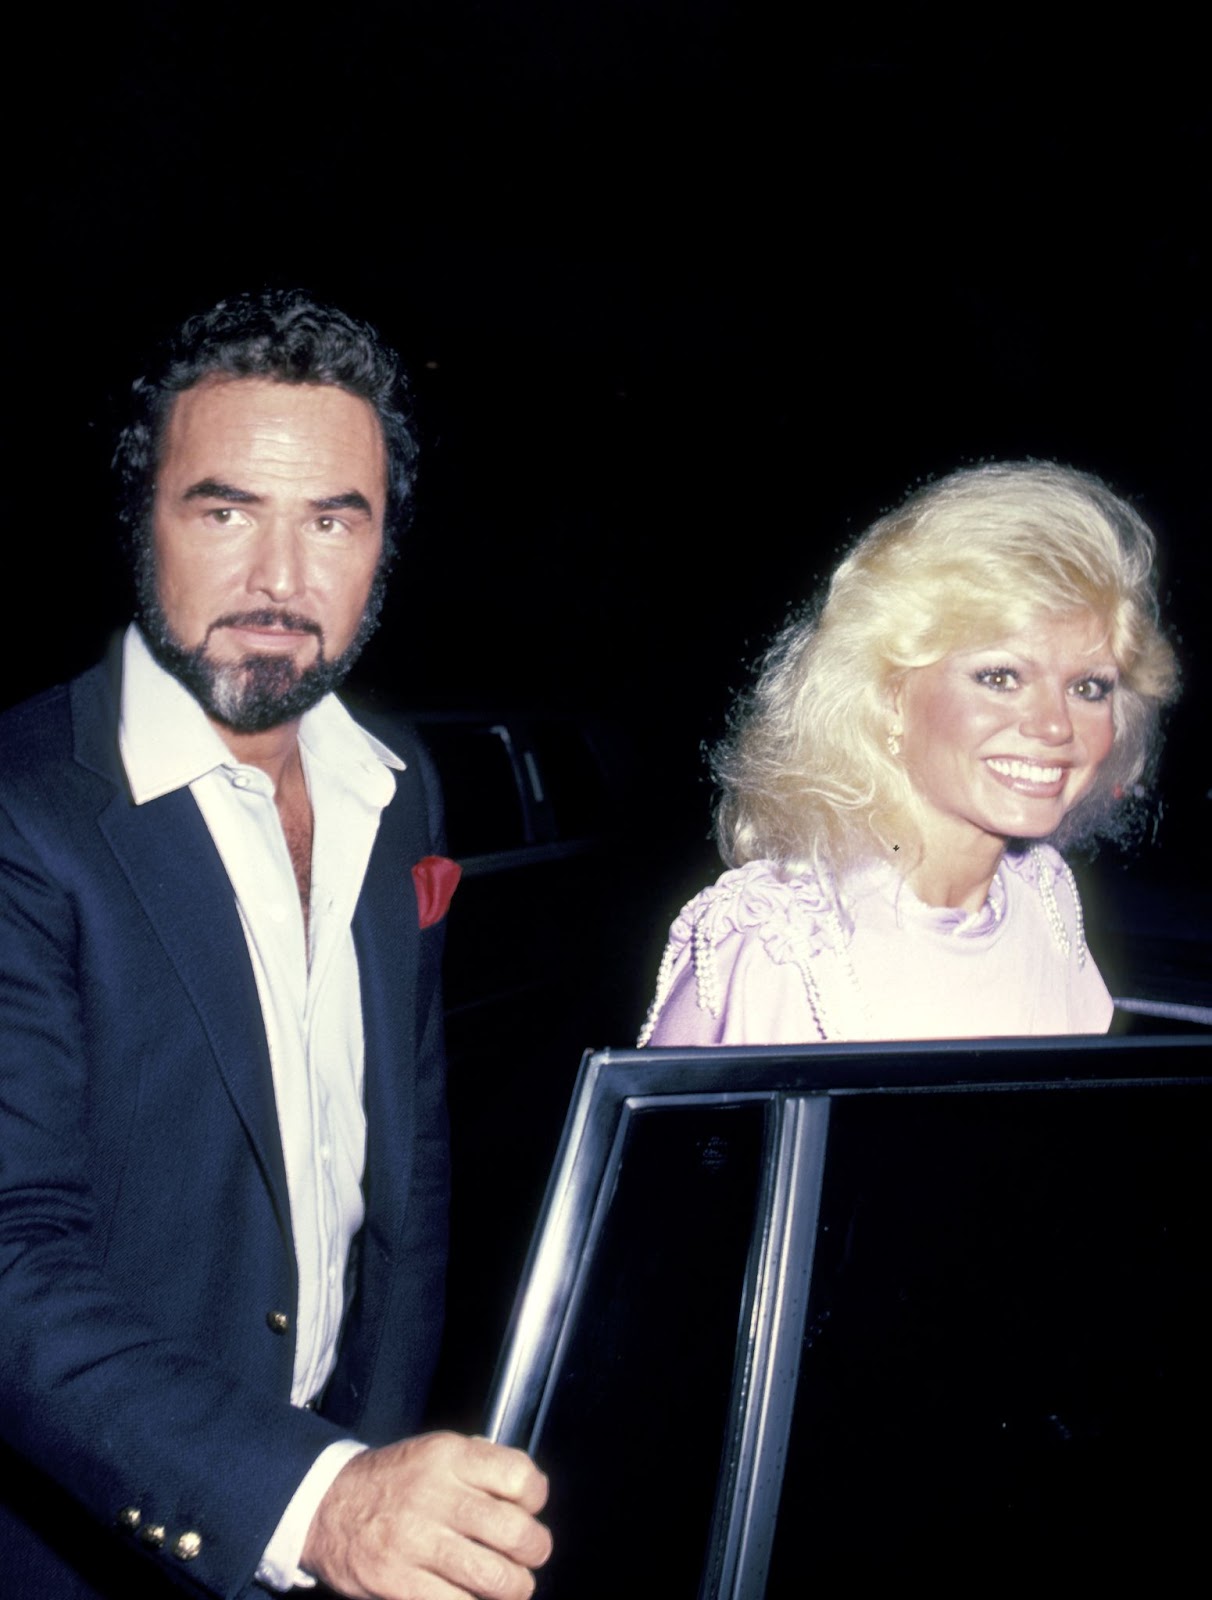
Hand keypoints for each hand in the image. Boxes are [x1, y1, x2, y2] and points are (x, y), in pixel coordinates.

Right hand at [301, 1431, 551, 1598]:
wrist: (327, 1506)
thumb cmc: (393, 1482)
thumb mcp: (434, 1453)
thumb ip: (480, 1466)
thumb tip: (529, 1491)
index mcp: (448, 1456)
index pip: (519, 1476)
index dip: (535, 1498)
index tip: (529, 1509)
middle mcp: (434, 1495)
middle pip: (515, 1532)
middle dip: (534, 1551)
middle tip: (529, 1557)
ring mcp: (414, 1541)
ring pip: (495, 1577)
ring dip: (515, 1588)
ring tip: (511, 1586)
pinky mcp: (397, 1582)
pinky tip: (474, 1597)